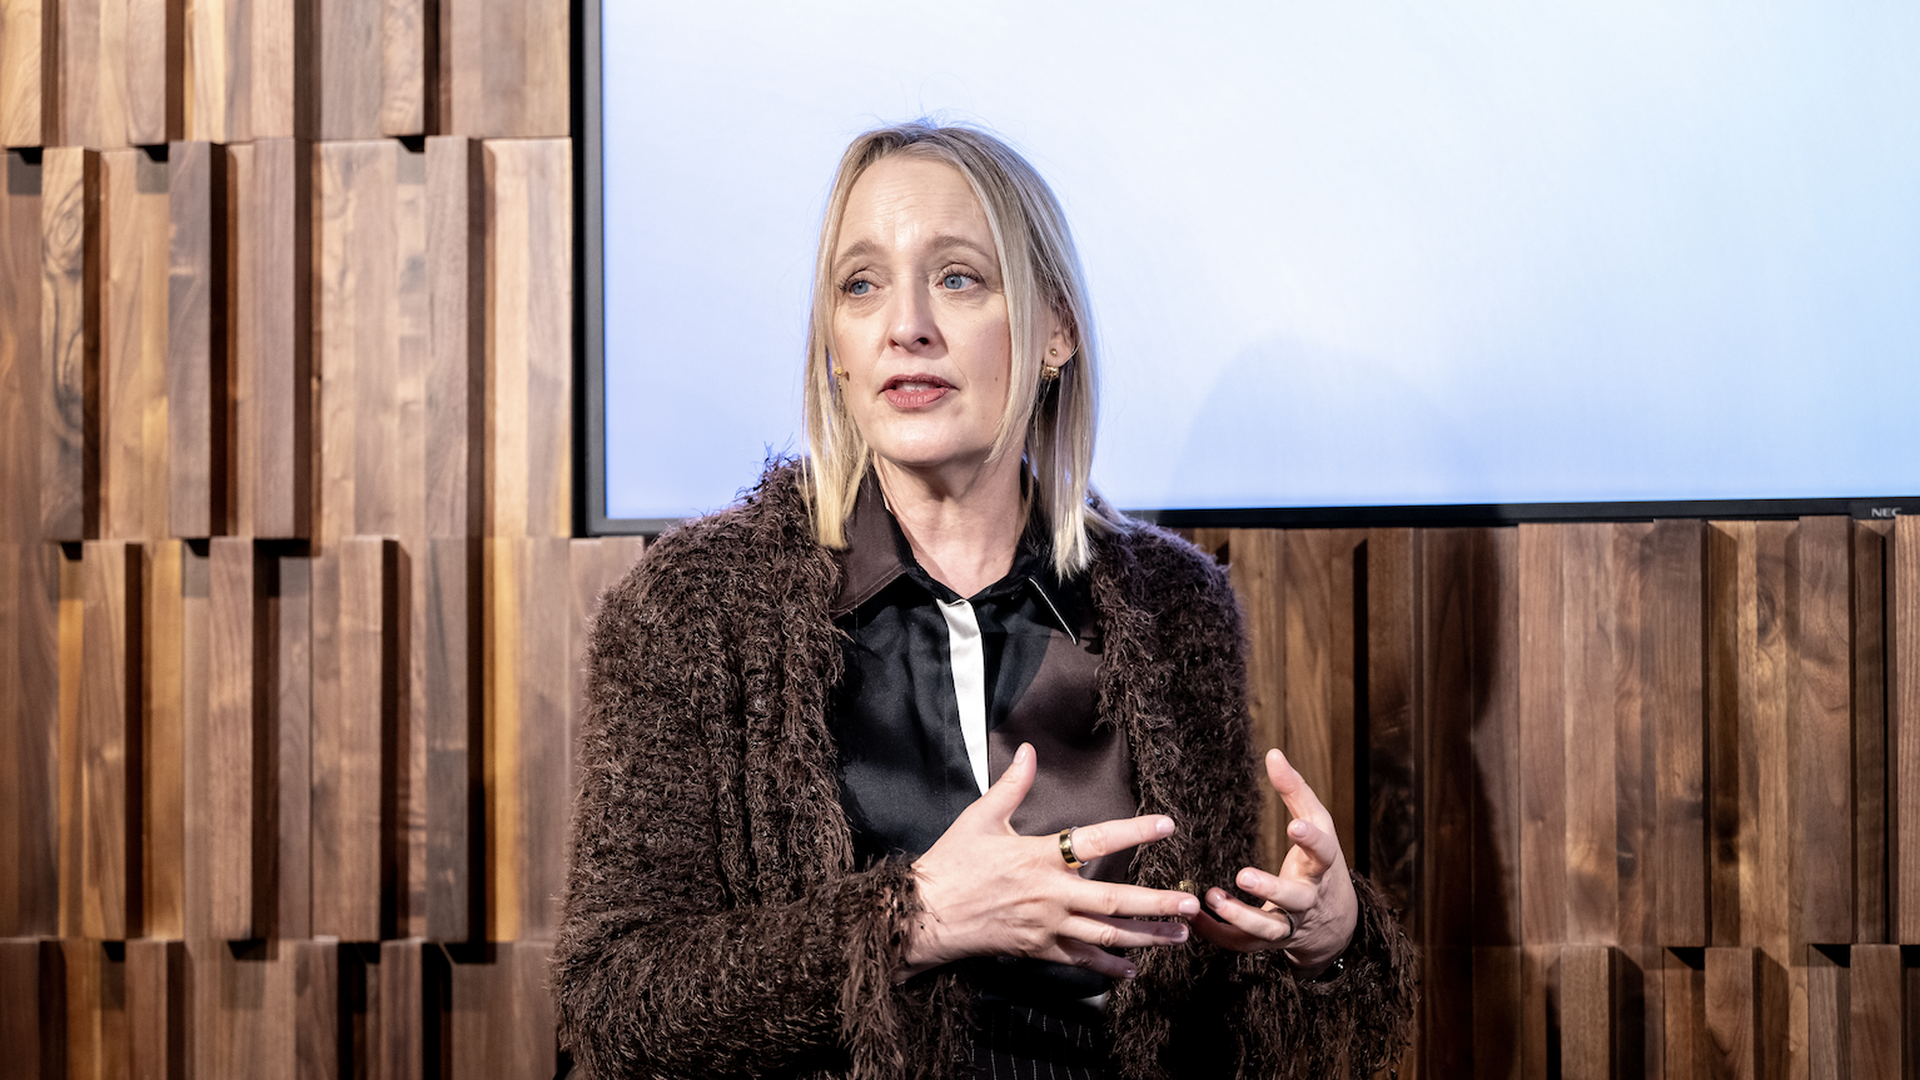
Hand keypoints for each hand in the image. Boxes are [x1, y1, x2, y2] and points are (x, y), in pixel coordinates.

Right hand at [901, 743, 1200, 981]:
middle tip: (1192, 903)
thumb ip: (1011, 786)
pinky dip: (1107, 967)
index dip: (1134, 832)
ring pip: (1105, 935)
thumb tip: (1027, 750)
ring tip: (1179, 936)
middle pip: (1114, 901)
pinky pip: (1079, 961)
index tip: (1167, 825)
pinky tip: (1131, 969)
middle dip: (1157, 903)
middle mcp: (1049, 894)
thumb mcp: (979, 818)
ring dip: (1145, 937)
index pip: (1096, 841)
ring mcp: (1045, 926)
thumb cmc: (950, 863)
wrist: (923, 915)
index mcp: (1038, 857)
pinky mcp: (1037, 950)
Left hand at [1190, 748, 1357, 975]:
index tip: (1296, 825)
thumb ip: (1295, 791)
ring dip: (1240, 917)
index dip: (1311, 840)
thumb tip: (1273, 753)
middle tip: (1243, 876)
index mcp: (1321, 868)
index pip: (1324, 853)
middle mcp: (1307, 900)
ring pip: (1268, 930)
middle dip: (1271, 891)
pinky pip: (1242, 944)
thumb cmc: (1319, 864)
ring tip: (1212, 897)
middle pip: (1294, 900)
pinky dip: (1217, 934)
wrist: (1333, 923)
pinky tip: (1193, 918)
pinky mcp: (1268, 944)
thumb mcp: (1318, 825)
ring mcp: (1288, 925)